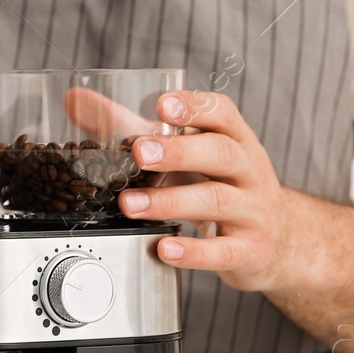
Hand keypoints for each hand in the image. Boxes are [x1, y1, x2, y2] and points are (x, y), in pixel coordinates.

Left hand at [117, 91, 291, 292]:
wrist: (278, 240)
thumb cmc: (219, 184)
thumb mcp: (184, 152)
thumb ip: (131, 126)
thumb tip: (74, 101)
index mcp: (234, 139)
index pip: (222, 114)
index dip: (195, 106)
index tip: (163, 104)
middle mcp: (248, 171)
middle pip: (221, 153)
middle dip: (179, 151)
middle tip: (140, 151)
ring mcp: (252, 211)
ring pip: (216, 201)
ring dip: (170, 202)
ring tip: (130, 204)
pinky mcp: (248, 250)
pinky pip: (223, 251)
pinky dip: (192, 251)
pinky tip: (164, 248)